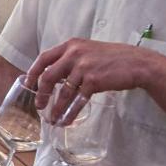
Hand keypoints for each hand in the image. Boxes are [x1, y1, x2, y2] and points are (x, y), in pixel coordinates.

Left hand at [29, 38, 158, 122]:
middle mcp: (74, 53)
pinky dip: (70, 112)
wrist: (137, 63)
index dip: (33, 72)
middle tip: (39, 106)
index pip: (44, 58)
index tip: (28, 84)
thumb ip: (72, 59)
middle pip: (48, 76)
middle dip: (42, 94)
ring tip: (52, 119)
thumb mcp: (89, 51)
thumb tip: (55, 75)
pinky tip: (66, 120)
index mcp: (71, 45)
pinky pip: (77, 100)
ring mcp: (84, 67)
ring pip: (63, 92)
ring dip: (56, 108)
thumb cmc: (114, 58)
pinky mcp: (94, 80)